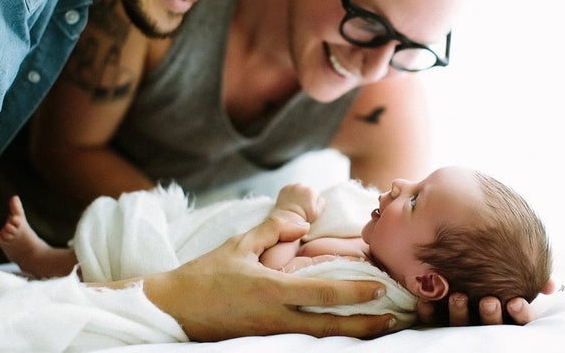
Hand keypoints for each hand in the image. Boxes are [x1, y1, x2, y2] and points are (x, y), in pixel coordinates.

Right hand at [138, 214, 393, 339]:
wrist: (171, 310)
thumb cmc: (204, 275)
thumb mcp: (239, 244)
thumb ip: (273, 230)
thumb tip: (302, 223)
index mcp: (271, 290)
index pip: (323, 293)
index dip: (355, 292)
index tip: (378, 287)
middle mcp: (275, 318)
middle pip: (330, 327)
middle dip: (365, 325)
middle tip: (393, 319)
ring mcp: (269, 335)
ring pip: (319, 340)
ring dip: (351, 335)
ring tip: (378, 329)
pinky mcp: (262, 343)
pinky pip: (301, 342)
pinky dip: (326, 339)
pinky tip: (341, 334)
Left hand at [274, 183, 324, 222]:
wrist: (287, 220)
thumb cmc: (303, 218)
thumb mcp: (317, 213)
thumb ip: (321, 202)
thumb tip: (320, 197)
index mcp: (311, 191)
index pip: (316, 195)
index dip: (313, 203)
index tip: (309, 209)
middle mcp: (301, 186)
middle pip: (306, 191)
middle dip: (305, 197)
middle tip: (302, 208)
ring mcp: (291, 186)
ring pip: (298, 190)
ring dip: (298, 195)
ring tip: (296, 205)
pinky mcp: (284, 189)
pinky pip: (290, 190)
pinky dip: (290, 195)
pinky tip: (290, 203)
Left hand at [417, 280, 555, 325]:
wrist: (454, 260)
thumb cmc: (489, 270)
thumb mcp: (513, 271)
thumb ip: (532, 276)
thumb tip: (552, 285)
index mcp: (505, 312)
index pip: (518, 321)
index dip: (519, 314)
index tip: (516, 300)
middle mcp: (482, 319)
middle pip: (488, 325)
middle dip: (490, 316)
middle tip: (489, 300)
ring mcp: (459, 320)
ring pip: (459, 325)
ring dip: (459, 313)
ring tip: (458, 296)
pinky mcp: (436, 317)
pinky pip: (430, 319)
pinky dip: (428, 310)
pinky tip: (425, 300)